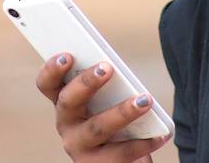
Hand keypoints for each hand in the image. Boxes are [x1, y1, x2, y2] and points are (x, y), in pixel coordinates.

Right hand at [35, 52, 171, 161]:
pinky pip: (121, 153)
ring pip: (97, 128)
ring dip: (122, 112)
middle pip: (68, 102)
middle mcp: (66, 125)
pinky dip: (143, 142)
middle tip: (108, 68)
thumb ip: (107, 85)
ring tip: (145, 101)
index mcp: (65, 102)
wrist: (123, 161)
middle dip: (87, 83)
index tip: (68, 56)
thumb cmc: (115, 121)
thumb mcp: (106, 100)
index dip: (52, 70)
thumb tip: (118, 67)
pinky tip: (160, 133)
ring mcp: (79, 148)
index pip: (48, 84)